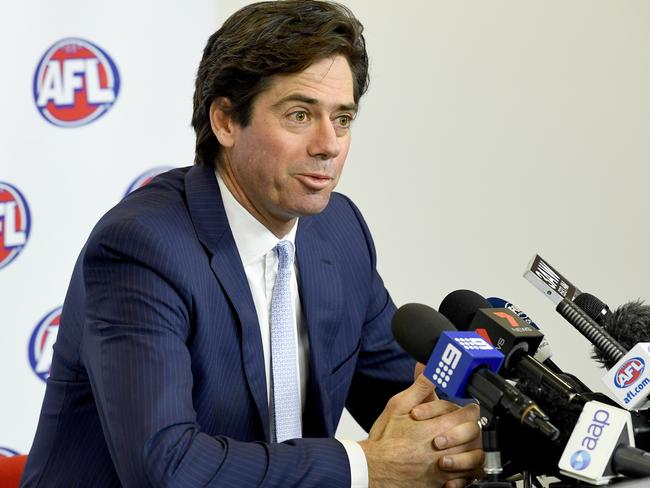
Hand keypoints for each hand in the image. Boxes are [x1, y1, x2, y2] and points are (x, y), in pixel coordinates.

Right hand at [359, 374, 483, 487]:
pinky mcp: (442, 484)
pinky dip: (466, 472)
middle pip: (476, 437)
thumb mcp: (398, 406)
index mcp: (437, 428)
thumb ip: (419, 387)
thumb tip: (429, 368)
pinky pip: (467, 480)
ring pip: (475, 459)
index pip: (469, 415)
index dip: (470, 409)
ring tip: (464, 444)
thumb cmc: (385, 440)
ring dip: (472, 450)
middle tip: (465, 425)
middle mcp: (446, 450)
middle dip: (473, 428)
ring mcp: (446, 469)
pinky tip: (457, 465)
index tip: (468, 407)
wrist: (375, 469)